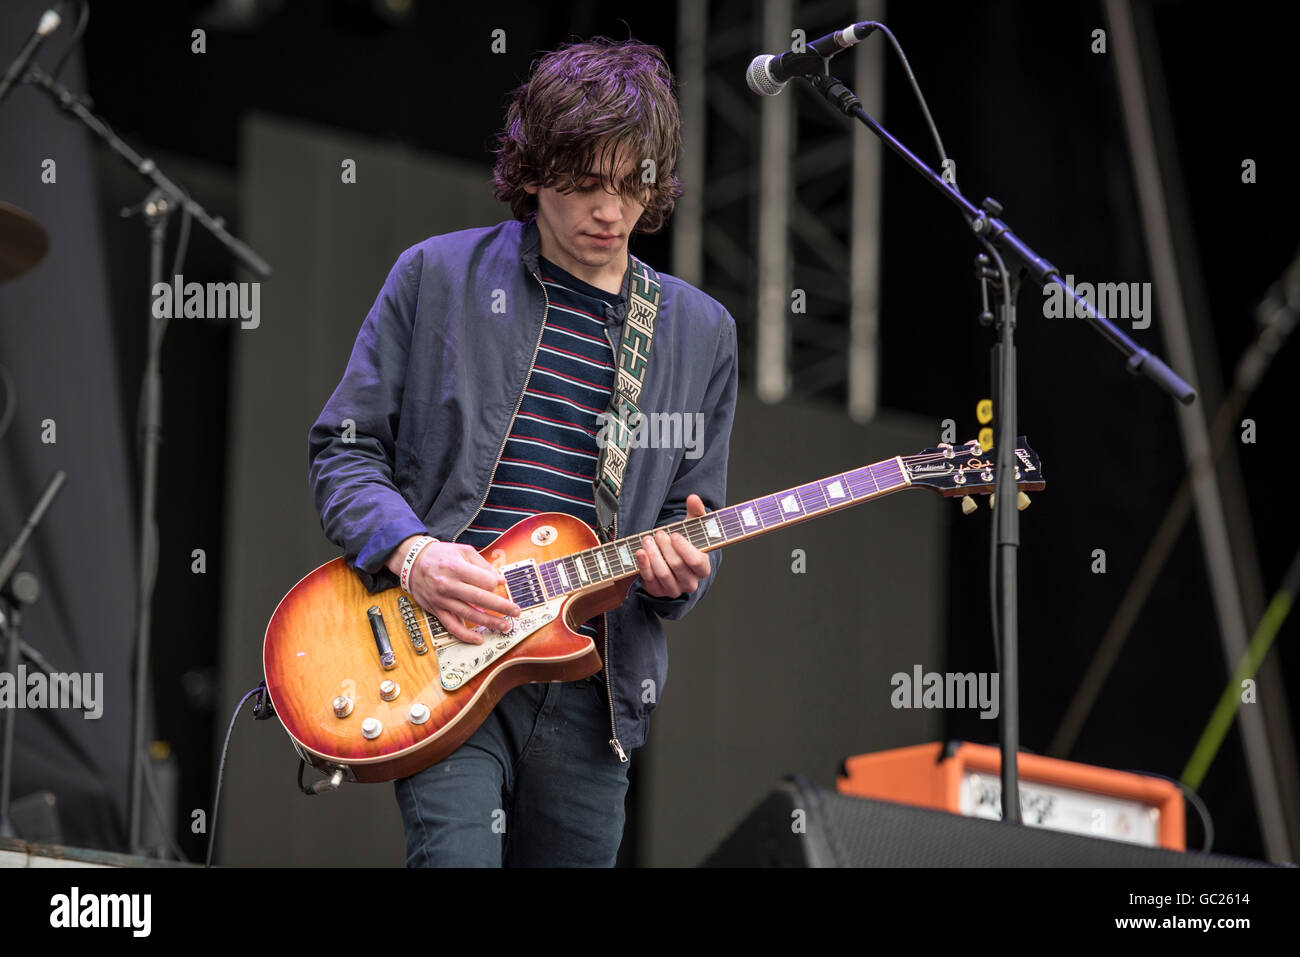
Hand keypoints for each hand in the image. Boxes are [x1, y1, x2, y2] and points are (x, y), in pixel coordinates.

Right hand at [389, 538, 519, 644]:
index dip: (495, 583)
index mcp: (456, 567)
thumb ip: (483, 565)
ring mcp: (442, 600)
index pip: (484, 581)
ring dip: (489, 622)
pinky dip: (465, 635)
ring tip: (504, 626)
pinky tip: (478, 639)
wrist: (413, 562)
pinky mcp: (436, 610)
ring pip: (469, 615)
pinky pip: (451, 626)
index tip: (498, 584)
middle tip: (516, 612)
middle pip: (480, 599)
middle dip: (501, 607)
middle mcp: (448, 585)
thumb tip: (500, 580)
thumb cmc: (441, 555)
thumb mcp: (463, 551)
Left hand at [635, 493, 711, 598]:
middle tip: (658, 534)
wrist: (670, 559)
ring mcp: (673, 589)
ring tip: (648, 540)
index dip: (684, 548)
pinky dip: (643, 565)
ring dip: (653, 554)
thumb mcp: (692, 527)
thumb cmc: (685, 542)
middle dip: (665, 547)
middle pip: (677, 566)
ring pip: (663, 573)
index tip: (674, 535)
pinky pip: (649, 580)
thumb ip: (696, 511)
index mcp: (703, 568)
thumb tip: (694, 498)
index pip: (697, 562)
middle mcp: (690, 582)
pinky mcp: (657, 591)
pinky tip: (640, 551)